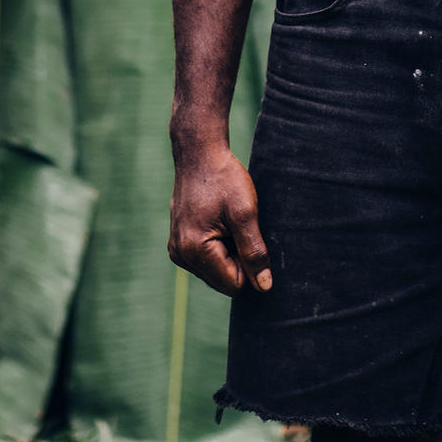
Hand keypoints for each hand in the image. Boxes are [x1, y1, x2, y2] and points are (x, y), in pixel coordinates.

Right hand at [169, 140, 272, 296]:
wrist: (200, 156)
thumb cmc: (224, 180)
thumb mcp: (246, 214)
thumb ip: (254, 252)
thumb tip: (265, 286)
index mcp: (195, 250)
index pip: (233, 284)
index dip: (250, 266)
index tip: (251, 236)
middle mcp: (181, 255)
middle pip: (222, 280)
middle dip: (238, 260)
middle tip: (239, 227)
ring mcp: (177, 250)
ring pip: (214, 271)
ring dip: (228, 253)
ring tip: (229, 223)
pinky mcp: (178, 243)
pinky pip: (205, 260)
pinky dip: (218, 247)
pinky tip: (220, 223)